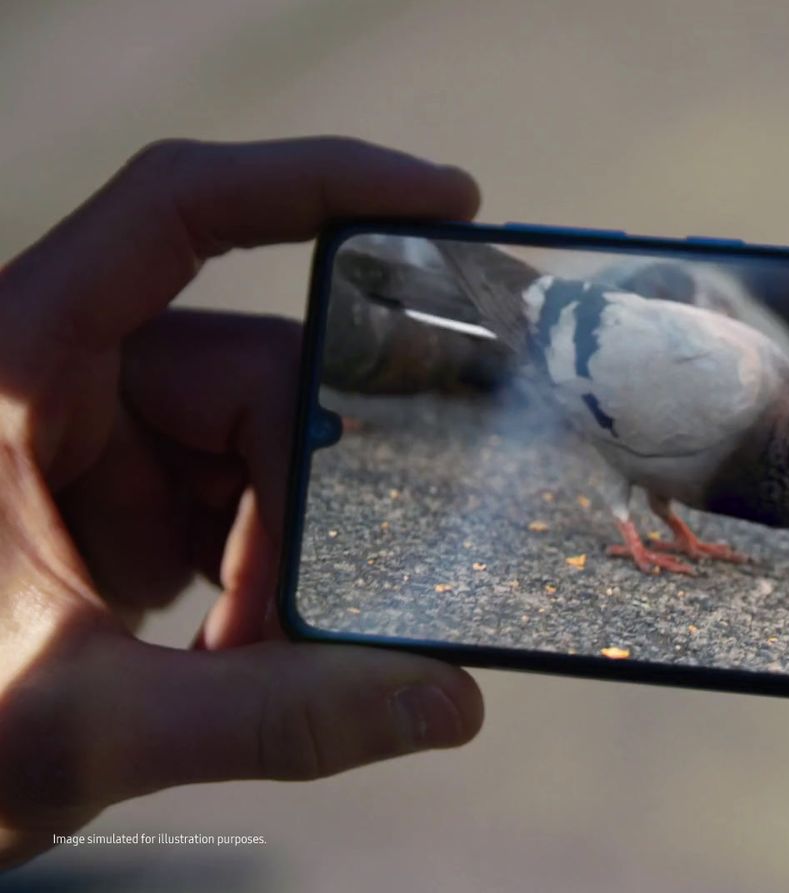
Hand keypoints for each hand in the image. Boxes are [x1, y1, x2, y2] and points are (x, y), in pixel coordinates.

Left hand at [0, 138, 487, 865]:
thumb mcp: (79, 725)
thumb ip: (269, 716)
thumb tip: (451, 704)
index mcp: (14, 365)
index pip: (178, 211)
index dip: (315, 180)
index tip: (449, 201)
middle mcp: (60, 378)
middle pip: (255, 372)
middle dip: (306, 499)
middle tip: (319, 614)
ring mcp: (94, 442)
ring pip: (261, 447)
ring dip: (285, 556)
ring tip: (254, 661)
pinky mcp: (118, 506)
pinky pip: (237, 504)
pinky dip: (263, 580)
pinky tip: (239, 656)